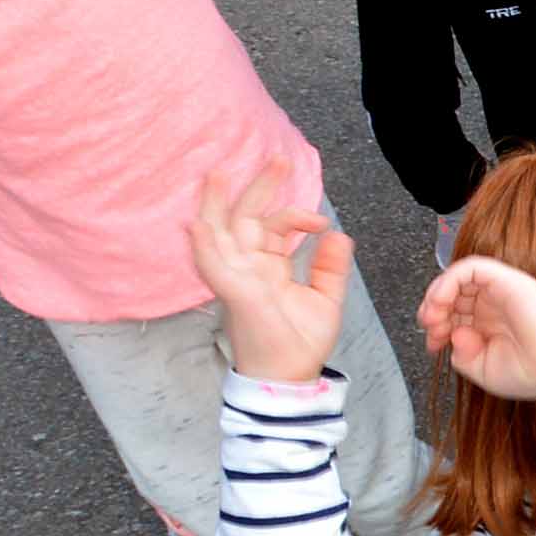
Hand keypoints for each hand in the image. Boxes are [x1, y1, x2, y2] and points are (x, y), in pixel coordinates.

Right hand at [184, 168, 352, 385]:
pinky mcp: (233, 292)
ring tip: (217, 173)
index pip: (275, 226)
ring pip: (219, 234)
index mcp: (269, 267)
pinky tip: (199, 224)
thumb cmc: (301, 342)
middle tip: (276, 157)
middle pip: (246, 219)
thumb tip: (337, 233)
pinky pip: (212, 266)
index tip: (321, 220)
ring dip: (216, 205)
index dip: (296, 214)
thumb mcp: (325, 298)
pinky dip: (204, 245)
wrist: (292, 377)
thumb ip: (330, 267)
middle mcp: (249, 268)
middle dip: (259, 187)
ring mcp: (238, 278)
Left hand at [418, 253, 535, 402]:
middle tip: (432, 330)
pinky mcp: (506, 279)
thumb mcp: (485, 372)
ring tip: (432, 315)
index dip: (436, 328)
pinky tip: (442, 300)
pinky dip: (449, 279)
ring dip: (437, 294)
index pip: (453, 315)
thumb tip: (453, 334)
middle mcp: (492, 306)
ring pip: (457, 278)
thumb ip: (463, 356)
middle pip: (451, 295)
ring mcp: (499, 291)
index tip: (434, 346)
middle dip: (432, 312)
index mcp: (490, 326)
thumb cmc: (534, 371)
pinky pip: (470, 267)